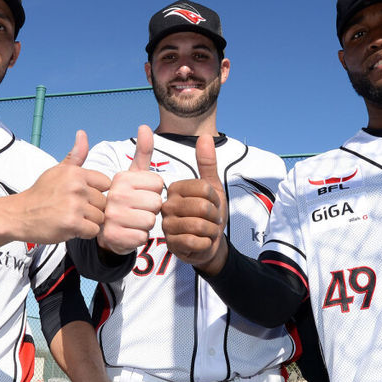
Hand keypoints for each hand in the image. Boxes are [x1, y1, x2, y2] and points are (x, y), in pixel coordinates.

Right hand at [11, 130, 110, 243]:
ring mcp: (74, 206)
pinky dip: (84, 233)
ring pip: (100, 218)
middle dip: (92, 209)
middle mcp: (76, 187)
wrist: (19, 214)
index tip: (81, 196)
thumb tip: (82, 134)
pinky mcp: (72, 223)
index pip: (106, 183)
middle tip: (73, 209)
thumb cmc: (41, 194)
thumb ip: (75, 155)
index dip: (96, 192)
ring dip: (88, 222)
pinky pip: (93, 231)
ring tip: (71, 217)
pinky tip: (70, 227)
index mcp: (76, 173)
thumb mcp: (58, 170)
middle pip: (104, 202)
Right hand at [97, 125, 164, 254]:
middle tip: (136, 210)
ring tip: (132, 221)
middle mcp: (113, 195)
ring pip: (151, 221)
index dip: (153, 191)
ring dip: (145, 224)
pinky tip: (127, 233)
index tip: (139, 194)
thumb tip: (145, 126)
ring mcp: (111, 217)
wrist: (103, 230)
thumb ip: (142, 152)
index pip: (158, 183)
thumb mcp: (132, 175)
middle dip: (151, 209)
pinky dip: (138, 238)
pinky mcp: (113, 236)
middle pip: (156, 203)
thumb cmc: (124, 199)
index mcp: (120, 178)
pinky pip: (142, 237)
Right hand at [161, 134, 227, 273]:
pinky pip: (196, 242)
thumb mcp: (212, 187)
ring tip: (206, 230)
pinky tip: (201, 242)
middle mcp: (166, 206)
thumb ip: (207, 163)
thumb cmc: (209, 215)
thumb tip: (205, 136)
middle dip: (214, 216)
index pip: (204, 188)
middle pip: (203, 207)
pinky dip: (206, 243)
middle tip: (211, 220)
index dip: (215, 198)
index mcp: (174, 189)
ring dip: (211, 231)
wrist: (209, 244)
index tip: (211, 204)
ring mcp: (166, 226)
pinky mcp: (171, 244)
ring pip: (200, 225)